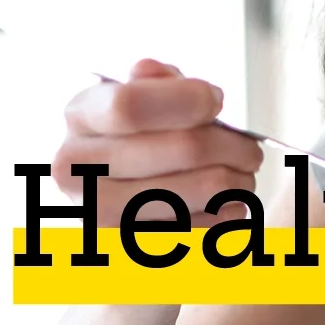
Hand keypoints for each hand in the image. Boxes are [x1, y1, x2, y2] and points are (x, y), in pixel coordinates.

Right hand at [54, 59, 263, 224]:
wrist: (112, 207)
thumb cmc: (136, 144)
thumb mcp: (140, 100)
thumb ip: (155, 83)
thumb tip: (161, 75)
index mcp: (80, 117)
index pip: (131, 106)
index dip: (187, 100)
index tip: (216, 101)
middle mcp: (76, 169)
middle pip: (183, 148)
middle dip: (232, 145)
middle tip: (249, 151)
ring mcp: (99, 215)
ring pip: (205, 189)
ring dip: (239, 181)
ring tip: (241, 176)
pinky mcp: (132, 248)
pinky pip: (207, 227)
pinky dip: (228, 213)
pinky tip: (225, 205)